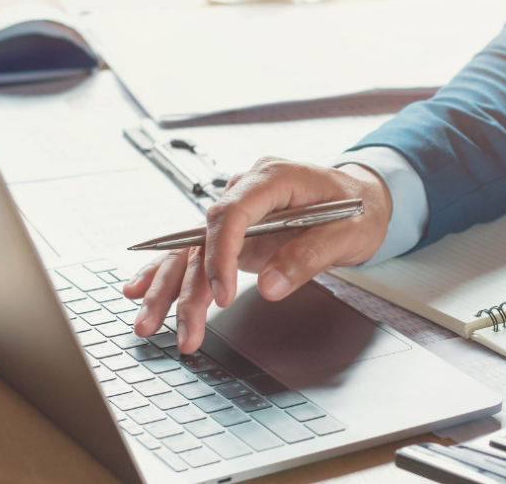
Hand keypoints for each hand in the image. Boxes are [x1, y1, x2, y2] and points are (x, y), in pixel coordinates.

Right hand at [121, 157, 391, 353]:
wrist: (365, 198)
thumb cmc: (359, 208)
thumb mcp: (348, 233)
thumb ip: (307, 257)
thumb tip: (268, 286)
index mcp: (274, 177)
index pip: (231, 213)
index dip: (220, 254)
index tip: (221, 294)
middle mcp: (248, 190)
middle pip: (203, 236)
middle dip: (185, 285)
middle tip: (182, 328)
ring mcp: (239, 211)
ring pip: (192, 249)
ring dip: (169, 288)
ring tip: (148, 324)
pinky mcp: (236, 232)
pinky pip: (196, 251)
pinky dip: (169, 273)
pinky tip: (140, 290)